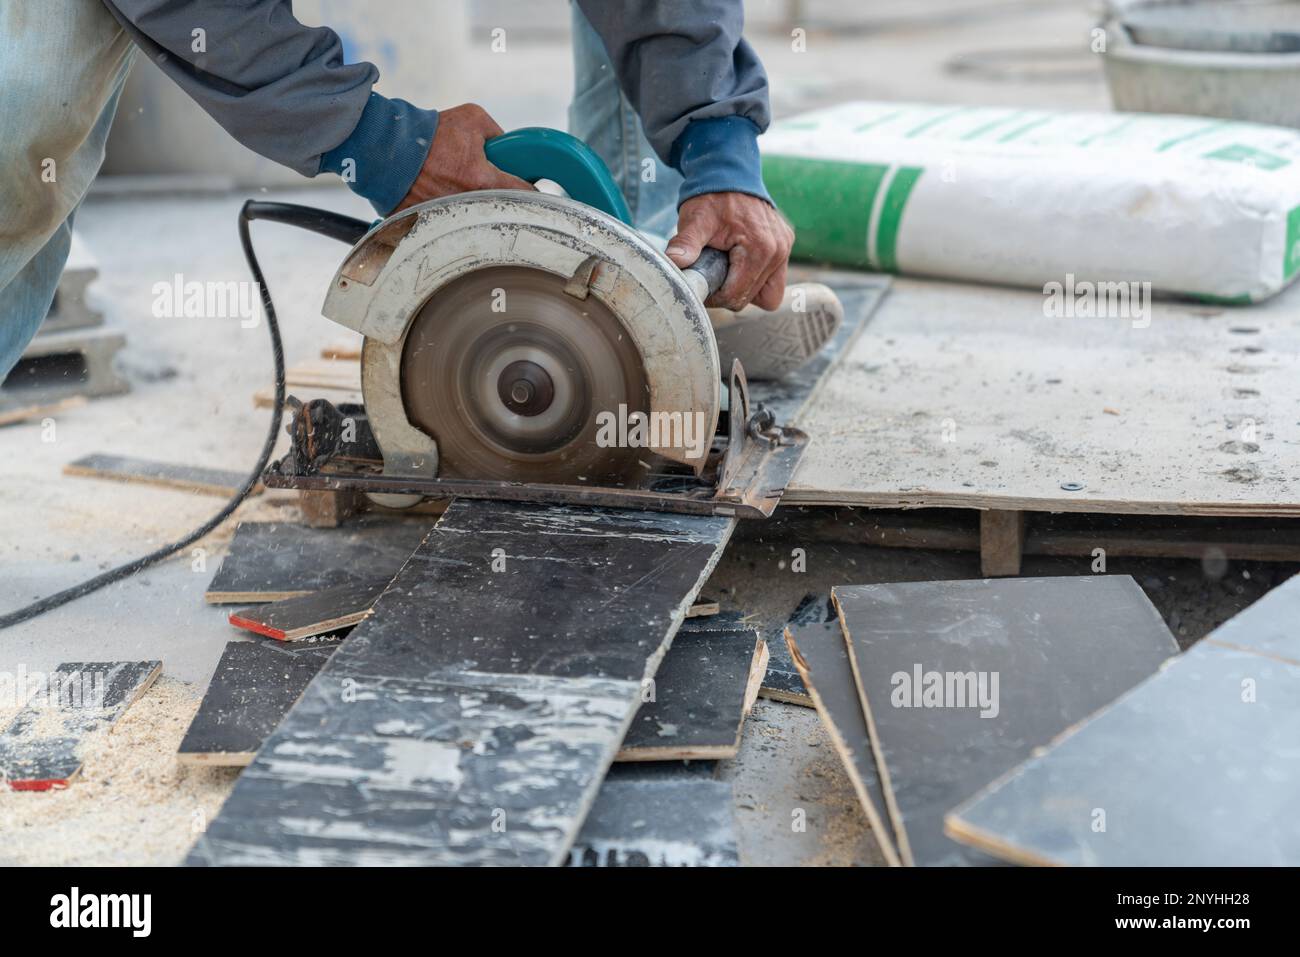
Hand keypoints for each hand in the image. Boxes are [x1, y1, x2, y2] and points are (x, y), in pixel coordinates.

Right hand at [393, 103, 532, 211]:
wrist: (386, 148)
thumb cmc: (430, 133)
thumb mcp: (473, 118)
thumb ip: (498, 133)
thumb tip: (508, 147)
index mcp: (482, 180)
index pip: (525, 194)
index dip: (533, 190)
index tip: (534, 188)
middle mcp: (469, 204)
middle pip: (502, 210)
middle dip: (503, 199)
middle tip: (497, 187)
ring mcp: (450, 218)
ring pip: (478, 219)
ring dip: (478, 207)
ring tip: (461, 189)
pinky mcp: (430, 226)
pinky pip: (451, 223)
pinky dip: (452, 213)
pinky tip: (442, 197)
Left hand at [665, 193, 794, 310]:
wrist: (730, 173)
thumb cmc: (712, 198)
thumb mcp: (695, 220)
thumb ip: (685, 244)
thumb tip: (673, 263)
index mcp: (760, 249)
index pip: (736, 295)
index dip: (714, 297)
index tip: (701, 286)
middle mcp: (777, 251)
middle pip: (750, 298)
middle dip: (728, 294)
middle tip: (710, 277)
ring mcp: (784, 249)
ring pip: (767, 295)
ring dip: (745, 290)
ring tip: (727, 273)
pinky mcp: (785, 245)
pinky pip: (774, 280)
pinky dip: (757, 280)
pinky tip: (740, 267)